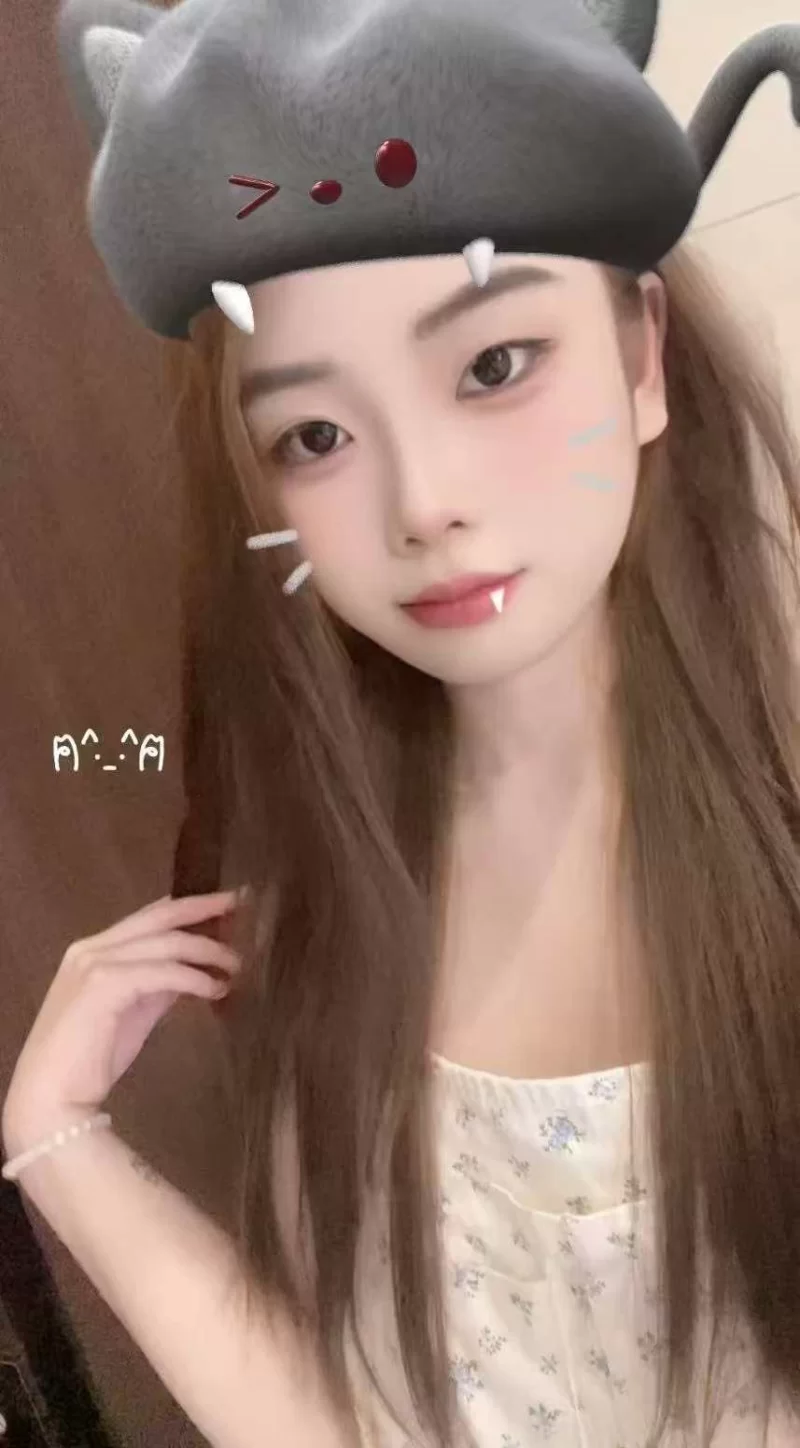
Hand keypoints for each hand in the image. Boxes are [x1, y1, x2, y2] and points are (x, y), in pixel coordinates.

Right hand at [1, 891, 243, 1155]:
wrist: (51, 1096)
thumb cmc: (88, 1060)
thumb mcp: (131, 1011)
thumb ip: (157, 985)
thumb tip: (193, 971)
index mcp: (93, 950)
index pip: (149, 916)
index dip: (189, 908)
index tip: (224, 904)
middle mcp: (92, 947)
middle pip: (160, 916)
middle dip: (203, 907)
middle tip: (239, 904)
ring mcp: (96, 963)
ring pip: (167, 942)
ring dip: (208, 950)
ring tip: (237, 963)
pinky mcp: (105, 984)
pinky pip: (165, 972)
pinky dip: (195, 978)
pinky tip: (216, 988)